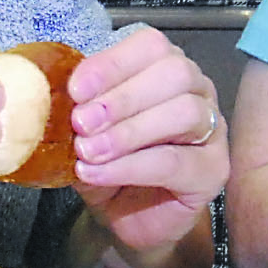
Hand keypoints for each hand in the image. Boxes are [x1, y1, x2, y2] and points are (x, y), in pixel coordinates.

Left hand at [66, 24, 228, 253]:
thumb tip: (55, 96)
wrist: (130, 220)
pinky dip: (130, 165)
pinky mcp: (213, 170)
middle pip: (174, 73)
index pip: (150, 46)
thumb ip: (79, 110)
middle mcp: (197, 90)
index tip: (76, 89)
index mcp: (165, 68)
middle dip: (122, 96)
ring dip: (128, 131)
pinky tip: (97, 173)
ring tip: (88, 152)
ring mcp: (211, 129)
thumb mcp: (86, 132)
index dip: (112, 64)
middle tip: (81, 123)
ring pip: (183, 112)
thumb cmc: (111, 167)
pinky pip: (176, 161)